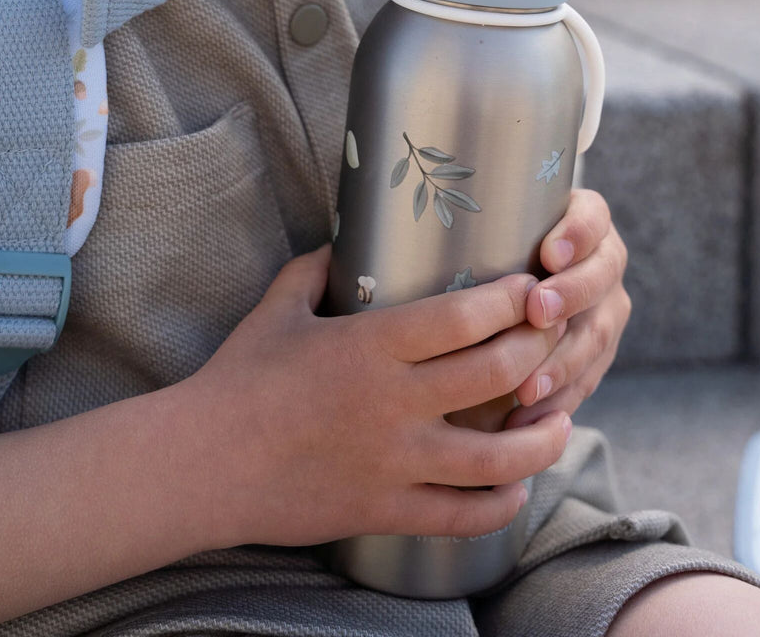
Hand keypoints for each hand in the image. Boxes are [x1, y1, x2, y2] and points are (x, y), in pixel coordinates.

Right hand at [176, 245, 571, 549]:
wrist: (200, 462)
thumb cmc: (238, 379)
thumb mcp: (278, 308)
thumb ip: (316, 268)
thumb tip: (343, 243)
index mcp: (372, 345)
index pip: (467, 316)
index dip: (512, 300)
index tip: (531, 291)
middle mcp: (395, 401)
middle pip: (497, 372)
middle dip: (539, 349)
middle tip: (553, 339)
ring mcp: (395, 461)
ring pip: (498, 455)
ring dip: (542, 436)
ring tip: (559, 420)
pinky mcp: (386, 510)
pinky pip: (463, 516)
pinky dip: (502, 504)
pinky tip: (517, 488)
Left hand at [506, 189, 630, 428]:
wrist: (499, 291)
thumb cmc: (482, 249)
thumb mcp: (490, 232)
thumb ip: (485, 231)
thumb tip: (445, 228)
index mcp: (584, 220)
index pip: (592, 218)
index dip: (577, 235)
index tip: (549, 253)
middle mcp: (603, 263)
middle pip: (601, 277)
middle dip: (571, 295)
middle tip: (537, 312)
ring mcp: (606, 310)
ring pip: (598, 335)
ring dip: (562, 361)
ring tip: (528, 385)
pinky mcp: (596, 355)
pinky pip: (586, 381)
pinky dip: (557, 402)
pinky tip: (527, 423)